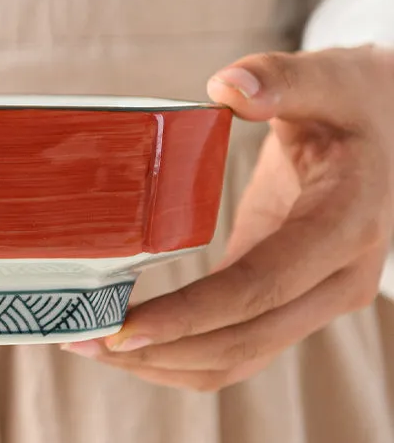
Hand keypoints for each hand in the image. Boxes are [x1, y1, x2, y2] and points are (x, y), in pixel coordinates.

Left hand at [65, 47, 393, 390]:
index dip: (188, 316)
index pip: (259, 287)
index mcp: (346, 225)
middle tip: (82, 340)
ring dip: (164, 363)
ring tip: (92, 347)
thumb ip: (283, 80)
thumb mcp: (330, 79)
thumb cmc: (360, 102)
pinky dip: (184, 352)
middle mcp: (339, 278)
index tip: (121, 328)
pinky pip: (238, 345)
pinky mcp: (290, 299)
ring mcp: (318, 298)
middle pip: (243, 340)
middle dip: (160, 351)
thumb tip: (229, 85)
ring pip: (239, 358)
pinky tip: (134, 340)